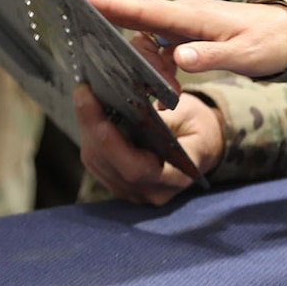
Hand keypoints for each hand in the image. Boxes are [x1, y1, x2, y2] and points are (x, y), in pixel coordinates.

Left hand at [74, 85, 222, 206]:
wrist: (203, 144)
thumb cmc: (199, 128)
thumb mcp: (190, 116)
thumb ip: (161, 119)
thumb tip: (130, 110)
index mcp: (175, 178)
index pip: (134, 168)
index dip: (109, 140)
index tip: (95, 105)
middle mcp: (151, 191)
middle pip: (108, 163)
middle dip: (91, 126)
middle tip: (83, 93)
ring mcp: (134, 191)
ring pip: (97, 163)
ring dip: (87, 130)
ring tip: (86, 99)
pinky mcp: (120, 183)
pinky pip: (97, 163)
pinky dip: (90, 137)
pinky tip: (90, 115)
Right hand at [83, 0, 286, 78]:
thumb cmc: (268, 41)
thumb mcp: (244, 54)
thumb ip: (211, 56)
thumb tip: (179, 57)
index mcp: (190, 15)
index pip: (142, 8)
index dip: (108, 4)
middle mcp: (181, 16)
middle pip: (138, 33)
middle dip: (134, 61)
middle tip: (158, 90)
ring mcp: (182, 26)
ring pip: (148, 47)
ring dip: (152, 73)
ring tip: (169, 96)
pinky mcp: (187, 37)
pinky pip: (161, 53)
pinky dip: (160, 73)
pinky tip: (169, 92)